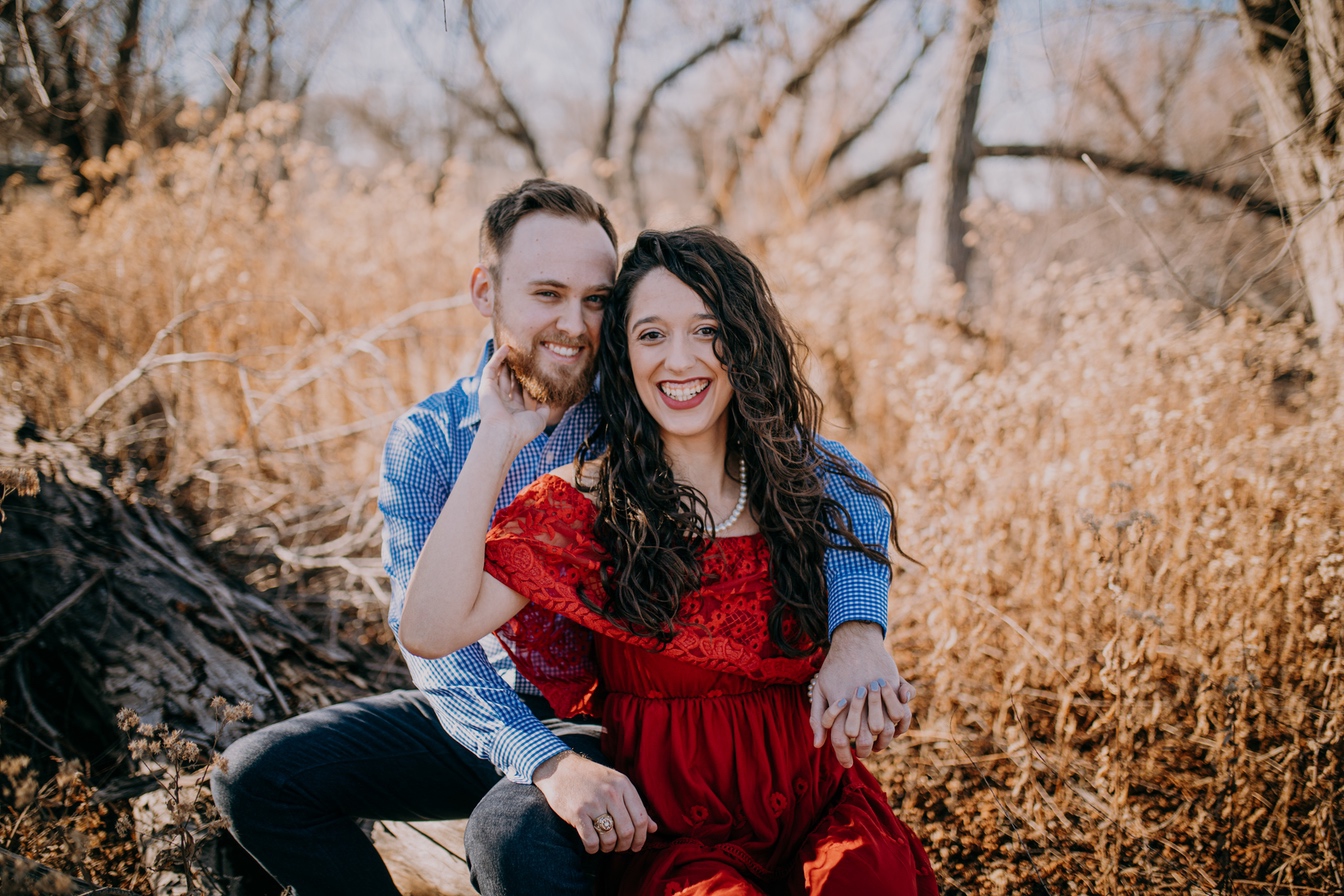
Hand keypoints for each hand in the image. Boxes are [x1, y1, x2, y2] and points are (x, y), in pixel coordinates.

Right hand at [478, 345, 550, 450]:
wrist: (504, 433)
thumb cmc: (522, 430)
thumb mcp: (539, 420)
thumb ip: (544, 409)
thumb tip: (546, 401)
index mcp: (514, 410)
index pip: (519, 392)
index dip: (524, 381)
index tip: (533, 370)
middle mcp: (502, 402)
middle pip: (508, 381)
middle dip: (514, 369)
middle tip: (522, 357)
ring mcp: (493, 394)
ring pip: (499, 373)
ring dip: (505, 361)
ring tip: (514, 348)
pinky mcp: (486, 387)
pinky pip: (491, 368)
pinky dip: (498, 357)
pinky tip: (507, 348)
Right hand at [533, 750, 657, 853]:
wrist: (559, 769)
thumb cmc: (591, 778)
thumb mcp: (616, 784)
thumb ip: (635, 805)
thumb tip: (653, 828)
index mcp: (623, 784)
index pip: (640, 818)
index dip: (641, 837)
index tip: (636, 845)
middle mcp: (611, 793)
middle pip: (627, 831)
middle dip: (625, 846)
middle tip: (620, 848)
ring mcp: (593, 803)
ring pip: (610, 839)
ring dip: (609, 848)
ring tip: (605, 845)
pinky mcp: (577, 813)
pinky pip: (591, 841)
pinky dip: (594, 849)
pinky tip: (592, 845)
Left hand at [810, 621, 914, 766]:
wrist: (855, 640)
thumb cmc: (834, 667)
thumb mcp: (820, 689)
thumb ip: (817, 717)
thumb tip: (817, 745)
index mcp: (839, 703)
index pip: (840, 739)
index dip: (843, 756)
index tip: (847, 764)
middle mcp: (859, 701)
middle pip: (864, 739)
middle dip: (863, 751)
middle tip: (861, 755)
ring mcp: (877, 693)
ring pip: (885, 730)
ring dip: (882, 742)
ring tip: (876, 746)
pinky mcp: (892, 686)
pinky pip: (901, 714)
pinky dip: (899, 726)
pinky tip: (892, 730)